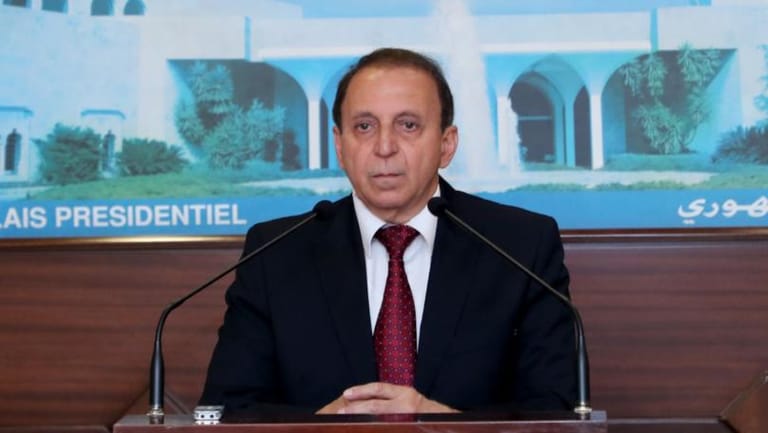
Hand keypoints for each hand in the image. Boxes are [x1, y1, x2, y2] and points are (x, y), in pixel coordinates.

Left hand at [316, 382, 458, 413]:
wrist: (447, 422)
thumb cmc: (424, 413)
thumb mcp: (409, 400)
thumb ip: (392, 400)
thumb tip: (366, 402)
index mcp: (405, 393)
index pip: (379, 389)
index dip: (362, 390)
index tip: (347, 394)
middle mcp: (406, 403)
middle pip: (376, 404)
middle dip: (356, 408)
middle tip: (341, 411)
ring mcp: (406, 416)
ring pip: (378, 419)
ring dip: (362, 420)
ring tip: (347, 422)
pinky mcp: (408, 426)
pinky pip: (386, 426)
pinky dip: (374, 427)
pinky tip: (364, 428)